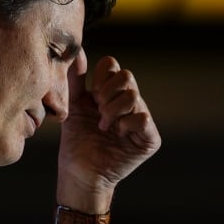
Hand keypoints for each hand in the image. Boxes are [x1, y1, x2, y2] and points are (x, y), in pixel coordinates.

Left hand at [57, 50, 161, 207]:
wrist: (80, 173)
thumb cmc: (76, 142)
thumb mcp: (73, 106)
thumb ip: (76, 79)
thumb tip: (78, 50)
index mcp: (112, 93)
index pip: (114, 66)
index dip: (101, 76)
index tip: (91, 95)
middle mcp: (130, 103)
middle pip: (127, 76)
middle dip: (107, 92)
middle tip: (97, 110)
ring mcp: (142, 120)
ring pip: (133, 96)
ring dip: (113, 110)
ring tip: (103, 126)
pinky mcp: (150, 138)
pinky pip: (143, 118)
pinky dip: (126, 124)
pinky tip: (117, 135)